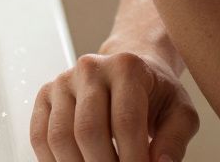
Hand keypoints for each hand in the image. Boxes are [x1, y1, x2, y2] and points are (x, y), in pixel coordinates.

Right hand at [31, 52, 200, 161]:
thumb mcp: (180, 112)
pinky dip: (52, 161)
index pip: (125, 122)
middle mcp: (90, 69)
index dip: (132, 159)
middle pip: (88, 130)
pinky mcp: (46, 95)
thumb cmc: (155, 93)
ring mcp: (63, 81)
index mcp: (126, 68)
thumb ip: (174, 140)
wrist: (129, 69)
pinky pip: (39, 135)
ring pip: (60, 136)